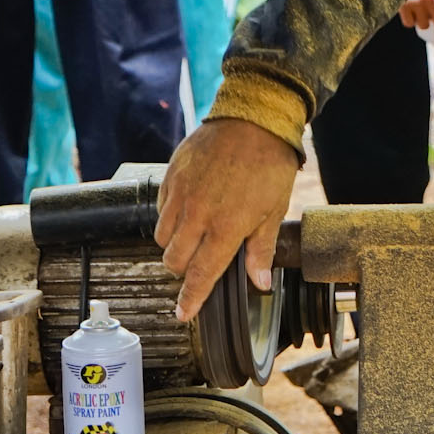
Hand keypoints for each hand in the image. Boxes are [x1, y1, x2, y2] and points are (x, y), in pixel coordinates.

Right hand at [155, 117, 303, 319]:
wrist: (254, 119)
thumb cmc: (269, 164)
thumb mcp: (274, 210)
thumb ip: (261, 250)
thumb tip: (259, 283)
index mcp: (226, 228)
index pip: (201, 275)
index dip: (190, 299)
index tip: (182, 314)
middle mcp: (197, 215)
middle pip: (174, 261)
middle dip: (183, 270)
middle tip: (200, 261)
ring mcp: (180, 195)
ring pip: (161, 237)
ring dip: (175, 244)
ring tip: (196, 233)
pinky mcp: (171, 176)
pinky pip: (160, 209)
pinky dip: (170, 216)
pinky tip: (189, 207)